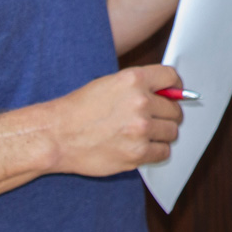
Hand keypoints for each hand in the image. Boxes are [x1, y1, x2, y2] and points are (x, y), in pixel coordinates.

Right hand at [48, 64, 184, 175]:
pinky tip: (141, 147)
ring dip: (161, 134)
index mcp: (133, 80)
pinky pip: (163, 152)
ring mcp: (140, 129)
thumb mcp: (108, 84)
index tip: (174, 94)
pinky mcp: (137, 153)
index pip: (171, 78)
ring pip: (171, 132)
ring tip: (142, 135)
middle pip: (174, 109)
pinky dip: (156, 151)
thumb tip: (169, 93)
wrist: (57, 135)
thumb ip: (139, 86)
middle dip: (167, 115)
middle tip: (152, 120)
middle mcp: (140, 102)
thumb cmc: (79, 110)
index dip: (175, 87)